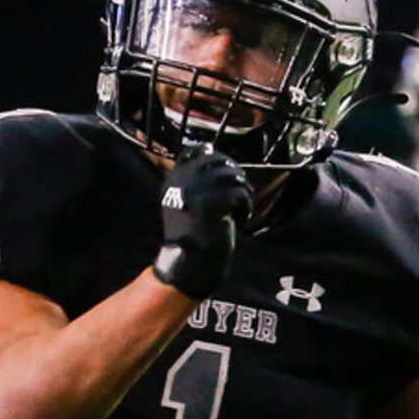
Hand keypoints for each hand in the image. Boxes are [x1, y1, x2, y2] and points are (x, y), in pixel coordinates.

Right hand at [153, 149, 253, 298]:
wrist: (190, 267)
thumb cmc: (196, 239)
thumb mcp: (192, 203)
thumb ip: (200, 181)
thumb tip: (217, 154)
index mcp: (173, 180)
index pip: (195, 151)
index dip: (217, 157)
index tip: (227, 176)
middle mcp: (180, 182)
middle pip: (218, 159)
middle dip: (235, 173)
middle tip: (241, 193)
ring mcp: (194, 192)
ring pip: (232, 176)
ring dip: (243, 192)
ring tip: (241, 209)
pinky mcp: (210, 205)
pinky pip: (239, 194)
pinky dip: (245, 207)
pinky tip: (241, 220)